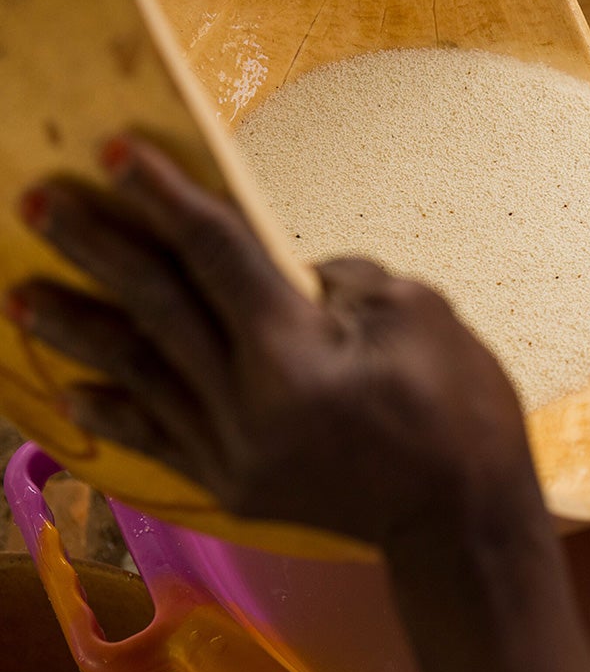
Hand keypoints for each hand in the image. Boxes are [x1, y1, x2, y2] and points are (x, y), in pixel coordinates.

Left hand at [7, 134, 535, 545]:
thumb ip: (341, 281)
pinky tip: (75, 392)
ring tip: (25, 294)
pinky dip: (116, 412)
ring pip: (142, 373)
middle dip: (100, 247)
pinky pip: (160, 439)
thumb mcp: (418, 312)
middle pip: (160, 307)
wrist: (464, 518)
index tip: (116, 153)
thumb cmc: (459, 408)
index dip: (166, 197)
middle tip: (40, 203)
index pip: (215, 253)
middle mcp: (246, 405)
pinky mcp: (236, 484)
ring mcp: (233, 451)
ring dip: (82, 329)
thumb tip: (291, 275)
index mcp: (293, 355)